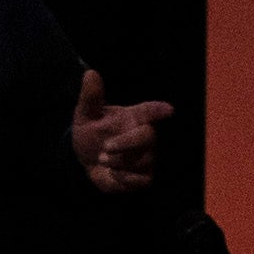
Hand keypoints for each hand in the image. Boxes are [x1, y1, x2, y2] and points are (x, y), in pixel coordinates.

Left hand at [71, 70, 172, 191]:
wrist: (86, 160)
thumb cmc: (90, 133)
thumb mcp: (85, 114)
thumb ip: (91, 97)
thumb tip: (90, 73)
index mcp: (132, 117)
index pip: (149, 111)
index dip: (158, 110)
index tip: (168, 109)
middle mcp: (144, 135)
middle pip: (147, 136)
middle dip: (126, 143)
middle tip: (105, 148)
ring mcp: (147, 156)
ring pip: (143, 160)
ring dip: (118, 162)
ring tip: (103, 159)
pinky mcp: (145, 176)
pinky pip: (141, 180)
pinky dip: (123, 179)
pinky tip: (112, 173)